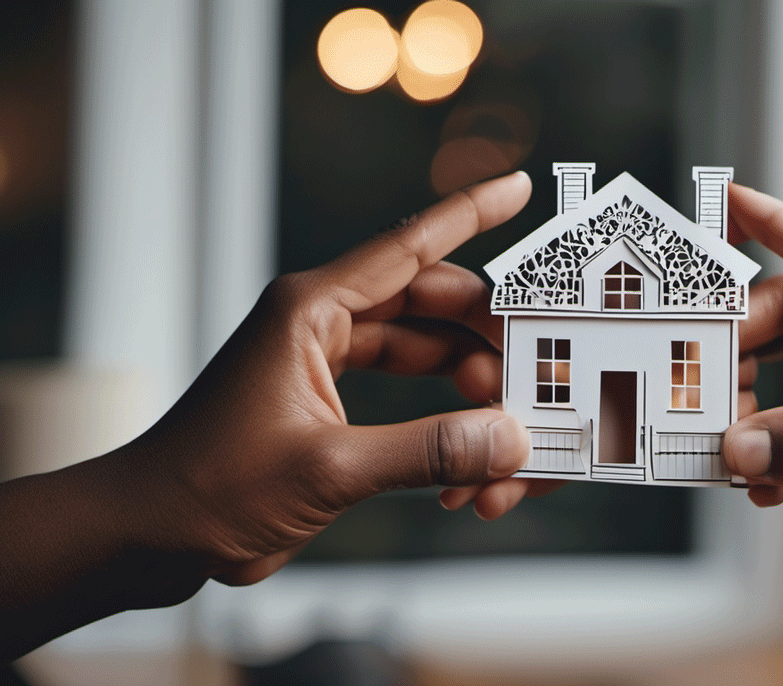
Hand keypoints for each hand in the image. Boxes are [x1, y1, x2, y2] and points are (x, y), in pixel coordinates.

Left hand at [118, 171, 532, 587]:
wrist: (148, 535)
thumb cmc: (207, 488)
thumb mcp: (326, 468)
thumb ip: (425, 451)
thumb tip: (507, 440)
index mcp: (313, 311)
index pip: (409, 248)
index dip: (469, 214)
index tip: (518, 188)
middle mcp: (325, 327)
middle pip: (434, 308)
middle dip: (489, 341)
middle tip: (538, 370)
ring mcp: (330, 366)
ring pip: (429, 358)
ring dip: (471, 396)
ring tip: (504, 442)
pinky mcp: (335, 408)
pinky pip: (412, 403)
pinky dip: (443, 431)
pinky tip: (464, 472)